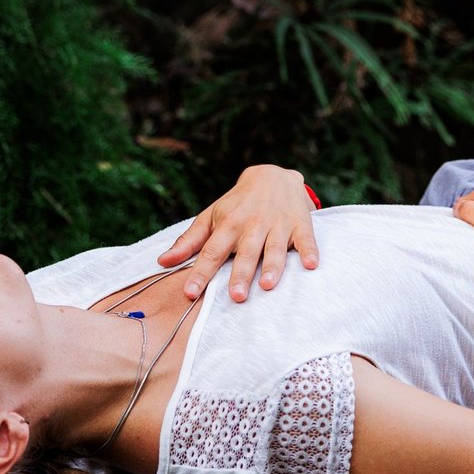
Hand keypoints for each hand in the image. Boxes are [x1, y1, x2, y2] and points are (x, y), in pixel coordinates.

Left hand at [157, 164, 321, 301]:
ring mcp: (277, 224)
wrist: (272, 175)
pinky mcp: (300, 224)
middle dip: (240, 274)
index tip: (190, 293)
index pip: (211, 251)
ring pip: (274, 248)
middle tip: (236, 297)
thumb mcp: (211, 217)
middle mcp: (252, 225)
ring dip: (273, 266)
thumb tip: (162, 262)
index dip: (201, 272)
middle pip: (245, 253)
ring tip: (268, 285)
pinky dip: (309, 251)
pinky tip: (311, 265)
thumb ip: (189, 241)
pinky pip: (306, 239)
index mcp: (227, 225)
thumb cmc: (237, 204)